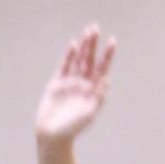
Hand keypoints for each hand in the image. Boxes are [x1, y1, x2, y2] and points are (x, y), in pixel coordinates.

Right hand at [36, 25, 116, 143]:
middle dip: (93, 45)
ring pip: (77, 60)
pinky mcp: (56, 83)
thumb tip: (106, 80)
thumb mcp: (89, 114)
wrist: (52, 135)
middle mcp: (83, 84)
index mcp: (93, 92)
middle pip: (89, 60)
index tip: (112, 41)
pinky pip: (64, 66)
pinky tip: (73, 45)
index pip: (102, 69)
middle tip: (95, 28)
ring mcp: (70, 83)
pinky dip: (68, 56)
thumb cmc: (72, 129)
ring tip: (87, 31)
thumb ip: (98, 98)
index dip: (107, 56)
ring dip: (83, 46)